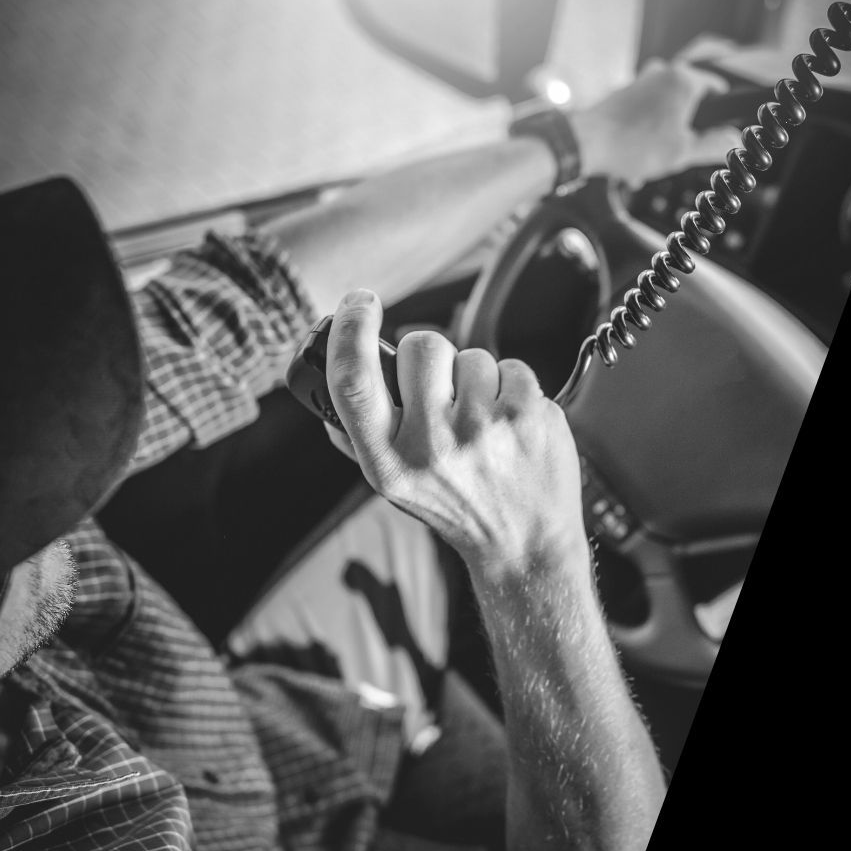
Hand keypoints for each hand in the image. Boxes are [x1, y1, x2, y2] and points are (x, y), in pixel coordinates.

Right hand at [325, 289, 588, 577]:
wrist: (525, 546)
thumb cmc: (457, 509)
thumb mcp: (395, 488)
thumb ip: (358, 442)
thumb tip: (322, 401)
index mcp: (387, 462)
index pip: (353, 379)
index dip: (350, 329)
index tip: (359, 303)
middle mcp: (432, 447)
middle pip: (421, 346)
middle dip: (432, 357)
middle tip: (444, 394)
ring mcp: (484, 430)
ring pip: (471, 355)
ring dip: (476, 379)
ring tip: (483, 422)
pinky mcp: (529, 417)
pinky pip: (512, 367)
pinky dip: (512, 388)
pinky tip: (511, 425)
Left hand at [570, 58, 741, 189]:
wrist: (586, 144)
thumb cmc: (633, 145)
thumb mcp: (682, 152)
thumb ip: (713, 146)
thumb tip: (734, 142)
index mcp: (684, 79)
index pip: (717, 85)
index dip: (722, 107)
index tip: (721, 124)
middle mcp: (663, 72)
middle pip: (688, 100)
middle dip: (685, 130)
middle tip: (681, 152)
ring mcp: (641, 81)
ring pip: (664, 111)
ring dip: (662, 139)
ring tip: (652, 165)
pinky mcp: (623, 94)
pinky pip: (644, 115)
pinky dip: (644, 137)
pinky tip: (634, 165)